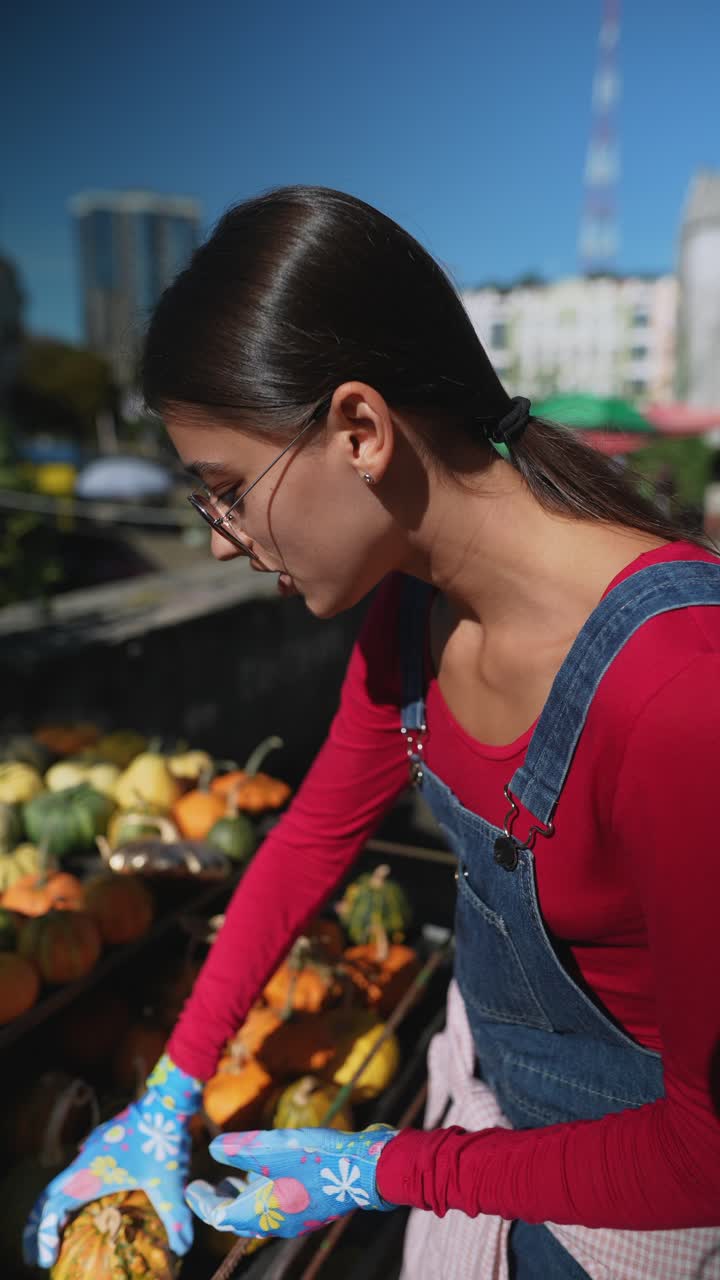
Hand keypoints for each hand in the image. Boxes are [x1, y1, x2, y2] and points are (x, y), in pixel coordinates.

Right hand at [23, 1054, 202, 1266]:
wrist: (167, 1102)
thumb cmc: (163, 1142)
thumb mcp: (170, 1186)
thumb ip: (175, 1219)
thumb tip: (183, 1248)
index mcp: (89, 1175)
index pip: (53, 1209)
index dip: (45, 1236)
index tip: (48, 1260)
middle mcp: (84, 1162)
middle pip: (51, 1197)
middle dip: (43, 1227)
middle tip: (43, 1255)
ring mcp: (92, 1150)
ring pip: (64, 1182)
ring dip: (58, 1208)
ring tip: (61, 1234)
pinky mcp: (103, 1143)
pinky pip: (79, 1171)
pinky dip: (73, 1192)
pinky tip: (87, 1203)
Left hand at [185, 1124, 398, 1239]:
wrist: (366, 1169)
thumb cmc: (316, 1158)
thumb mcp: (272, 1147)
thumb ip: (239, 1149)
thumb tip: (215, 1149)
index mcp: (261, 1212)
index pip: (219, 1216)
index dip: (202, 1202)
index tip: (190, 1187)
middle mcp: (276, 1222)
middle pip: (238, 1219)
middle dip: (221, 1202)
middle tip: (209, 1185)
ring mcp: (297, 1218)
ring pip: (259, 1214)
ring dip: (243, 1197)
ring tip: (235, 1177)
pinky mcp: (313, 1208)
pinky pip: (278, 1207)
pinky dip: (264, 1194)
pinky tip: (270, 1172)